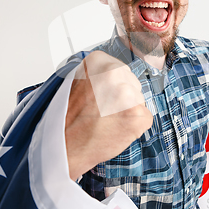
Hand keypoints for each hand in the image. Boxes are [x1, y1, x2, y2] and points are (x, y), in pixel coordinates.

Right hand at [65, 51, 152, 180]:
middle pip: (132, 83)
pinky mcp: (137, 114)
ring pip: (138, 101)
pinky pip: (144, 118)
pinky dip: (134, 126)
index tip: (104, 95)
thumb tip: (116, 76)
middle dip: (123, 98)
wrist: (63, 147)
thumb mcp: (77, 83)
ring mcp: (127, 94)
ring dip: (128, 112)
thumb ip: (99, 76)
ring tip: (106, 121)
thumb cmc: (67, 120)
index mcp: (98, 62)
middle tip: (103, 111)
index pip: (120, 70)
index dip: (113, 86)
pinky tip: (116, 129)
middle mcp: (114, 73)